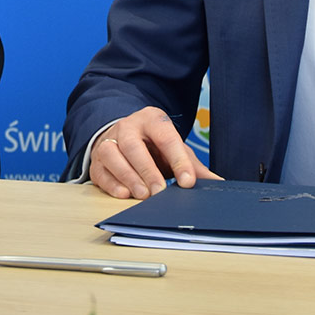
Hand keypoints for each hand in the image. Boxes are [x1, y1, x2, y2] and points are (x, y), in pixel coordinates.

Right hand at [88, 106, 217, 198]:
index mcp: (152, 120)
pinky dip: (111, 184)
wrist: (125, 137)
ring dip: (128, 176)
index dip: (178, 160)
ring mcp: (109, 141)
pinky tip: (124, 194)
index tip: (188, 182)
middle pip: (133, 145)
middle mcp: (127, 127)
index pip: (166, 137)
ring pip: (112, 155)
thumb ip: (193, 166)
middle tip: (160, 192)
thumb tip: (217, 183)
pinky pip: (100, 170)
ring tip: (142, 194)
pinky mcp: (97, 160)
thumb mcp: (175, 150)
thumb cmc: (154, 147)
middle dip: (147, 169)